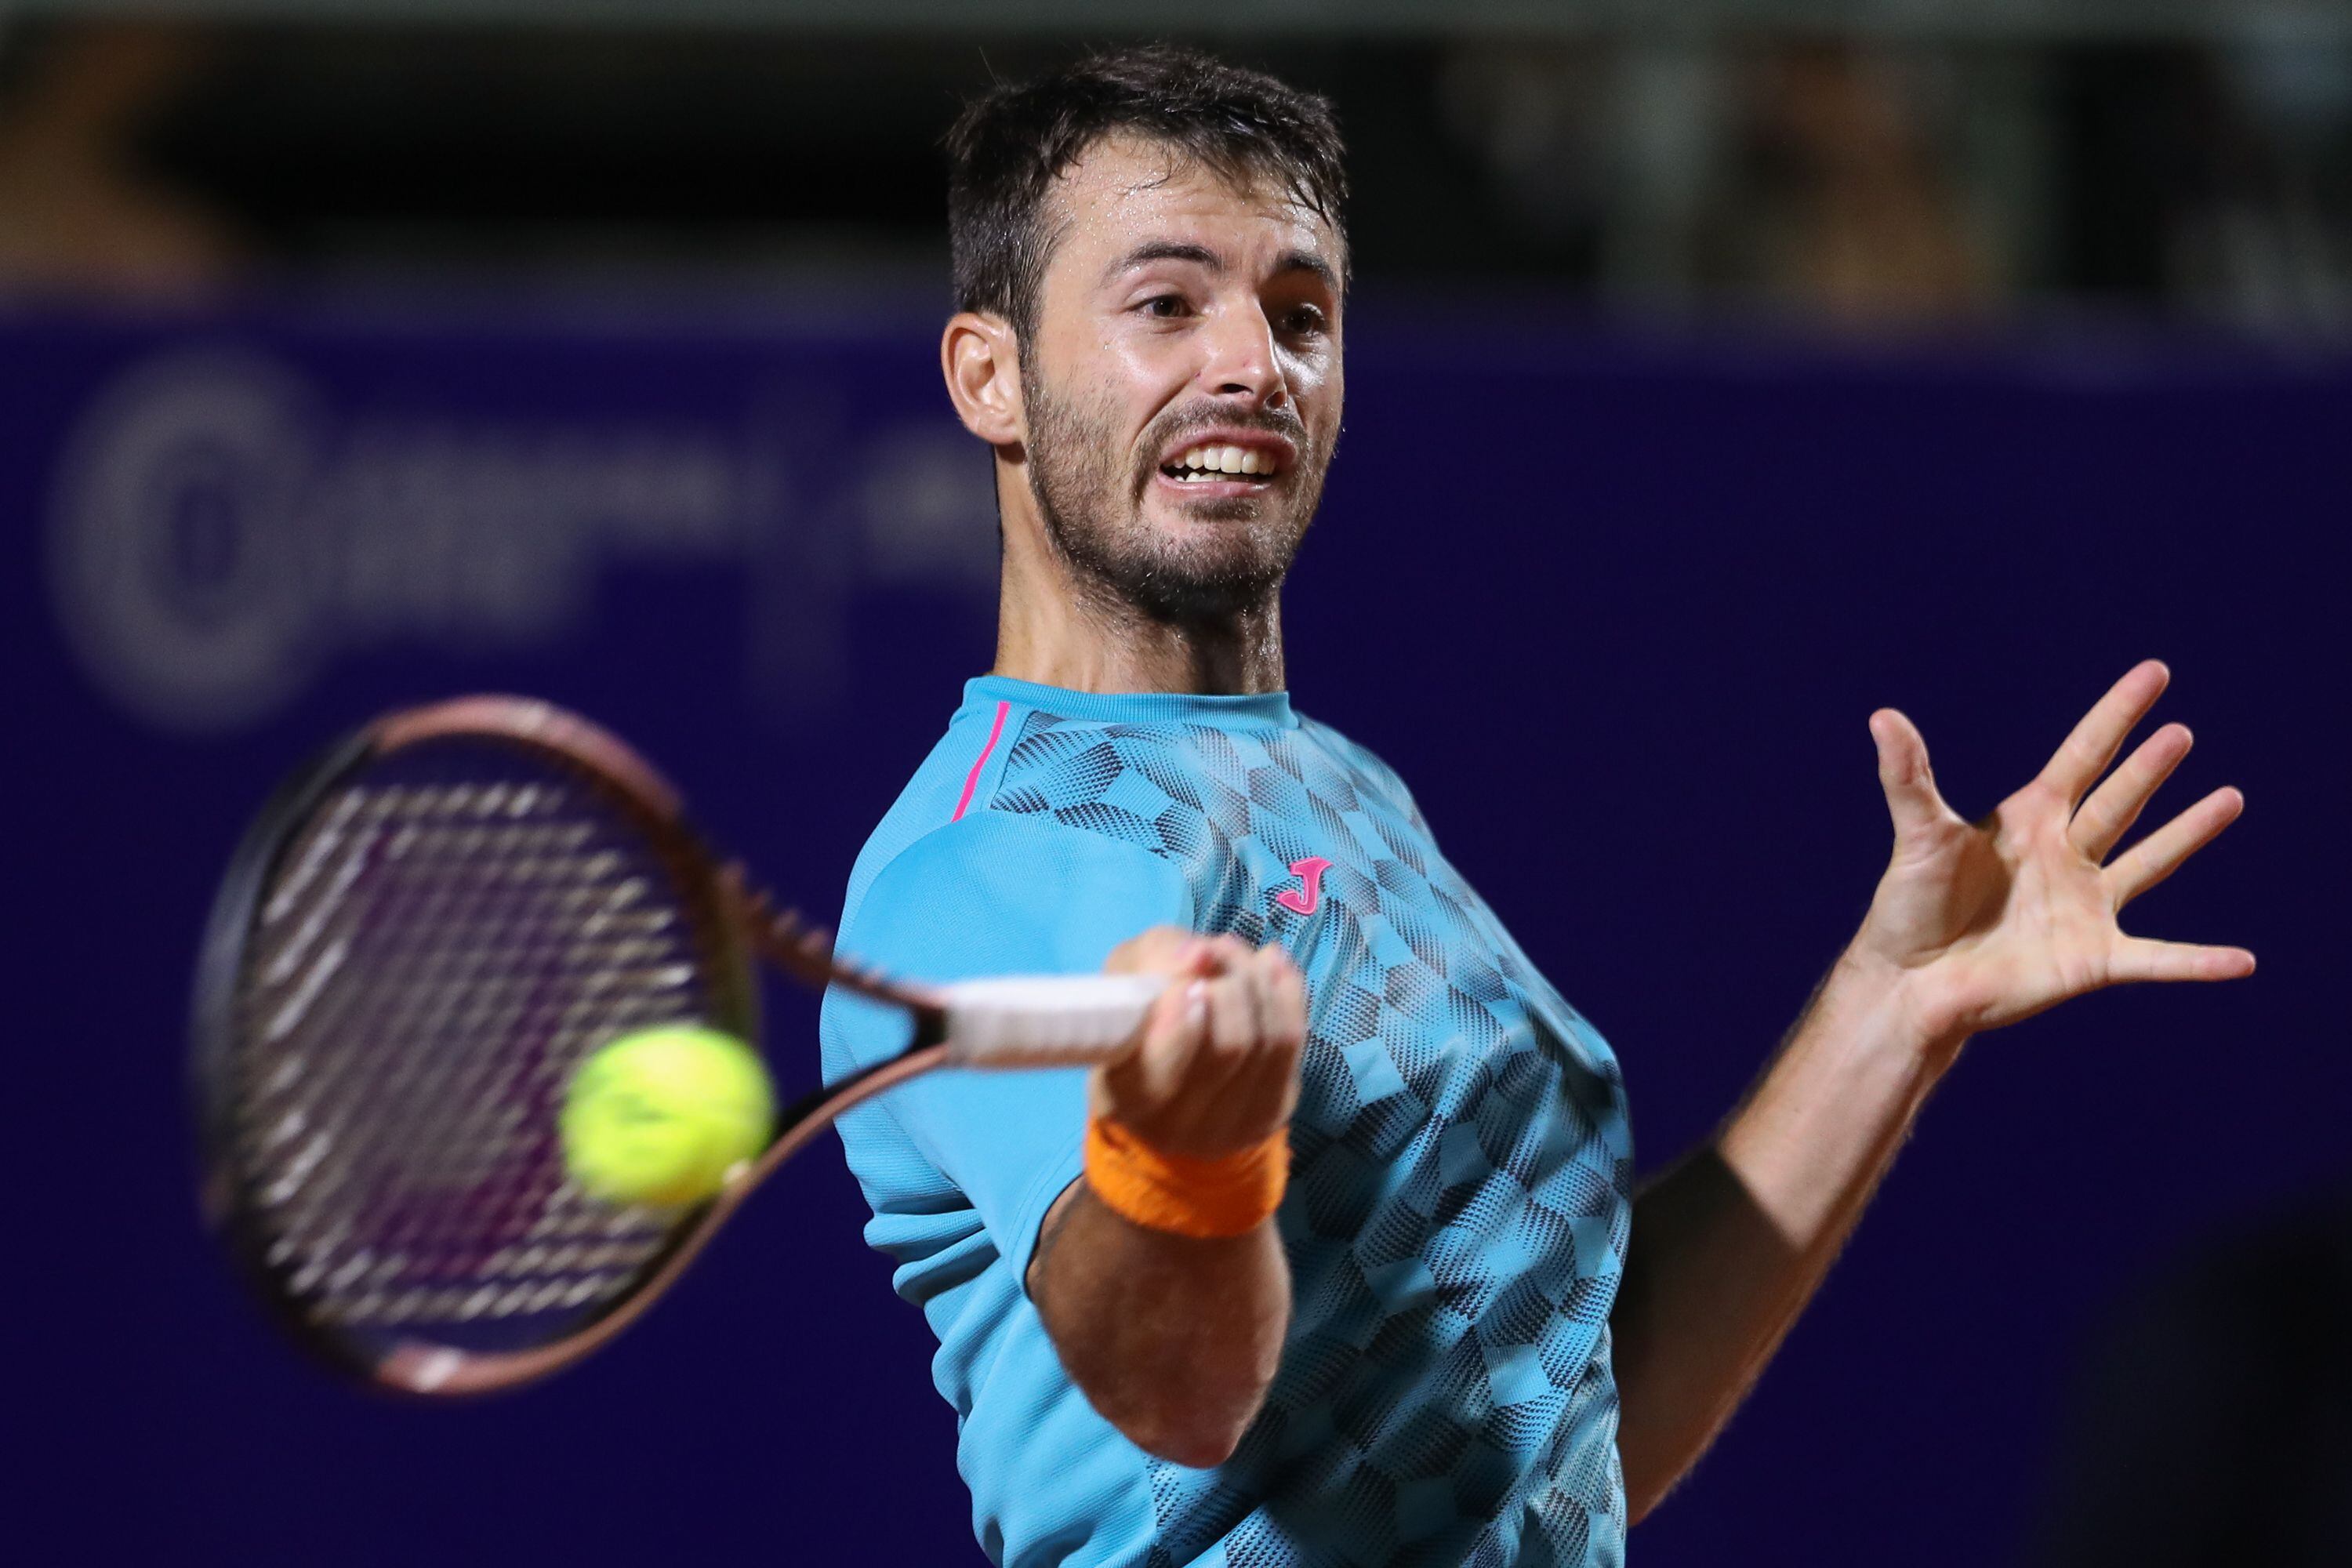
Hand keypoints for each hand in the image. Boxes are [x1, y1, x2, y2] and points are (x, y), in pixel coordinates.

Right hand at [1093, 929, 1306, 1160]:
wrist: (1174, 1059)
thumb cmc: (1140, 1011)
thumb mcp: (1127, 974)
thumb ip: (1154, 960)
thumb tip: (1199, 956)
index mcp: (1122, 1100)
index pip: (1157, 1075)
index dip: (1180, 1026)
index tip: (1188, 984)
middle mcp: (1174, 1128)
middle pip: (1227, 1049)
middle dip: (1229, 983)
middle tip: (1214, 951)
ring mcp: (1228, 1129)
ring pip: (1267, 1040)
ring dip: (1256, 980)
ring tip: (1234, 953)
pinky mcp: (1270, 1113)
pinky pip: (1292, 1042)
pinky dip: (1286, 992)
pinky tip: (1270, 966)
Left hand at [1852, 659, 2253, 1046]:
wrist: (1911, 984)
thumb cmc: (1908, 908)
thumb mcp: (1916, 836)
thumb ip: (1908, 778)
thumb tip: (1882, 717)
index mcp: (2029, 819)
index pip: (2084, 754)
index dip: (2118, 714)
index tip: (2155, 673)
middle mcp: (2065, 855)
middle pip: (2119, 802)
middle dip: (2150, 768)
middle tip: (2181, 732)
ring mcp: (2084, 906)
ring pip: (2150, 862)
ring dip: (2189, 833)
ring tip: (2230, 798)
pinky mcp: (2093, 960)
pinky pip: (2159, 959)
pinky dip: (2199, 962)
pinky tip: (2243, 961)